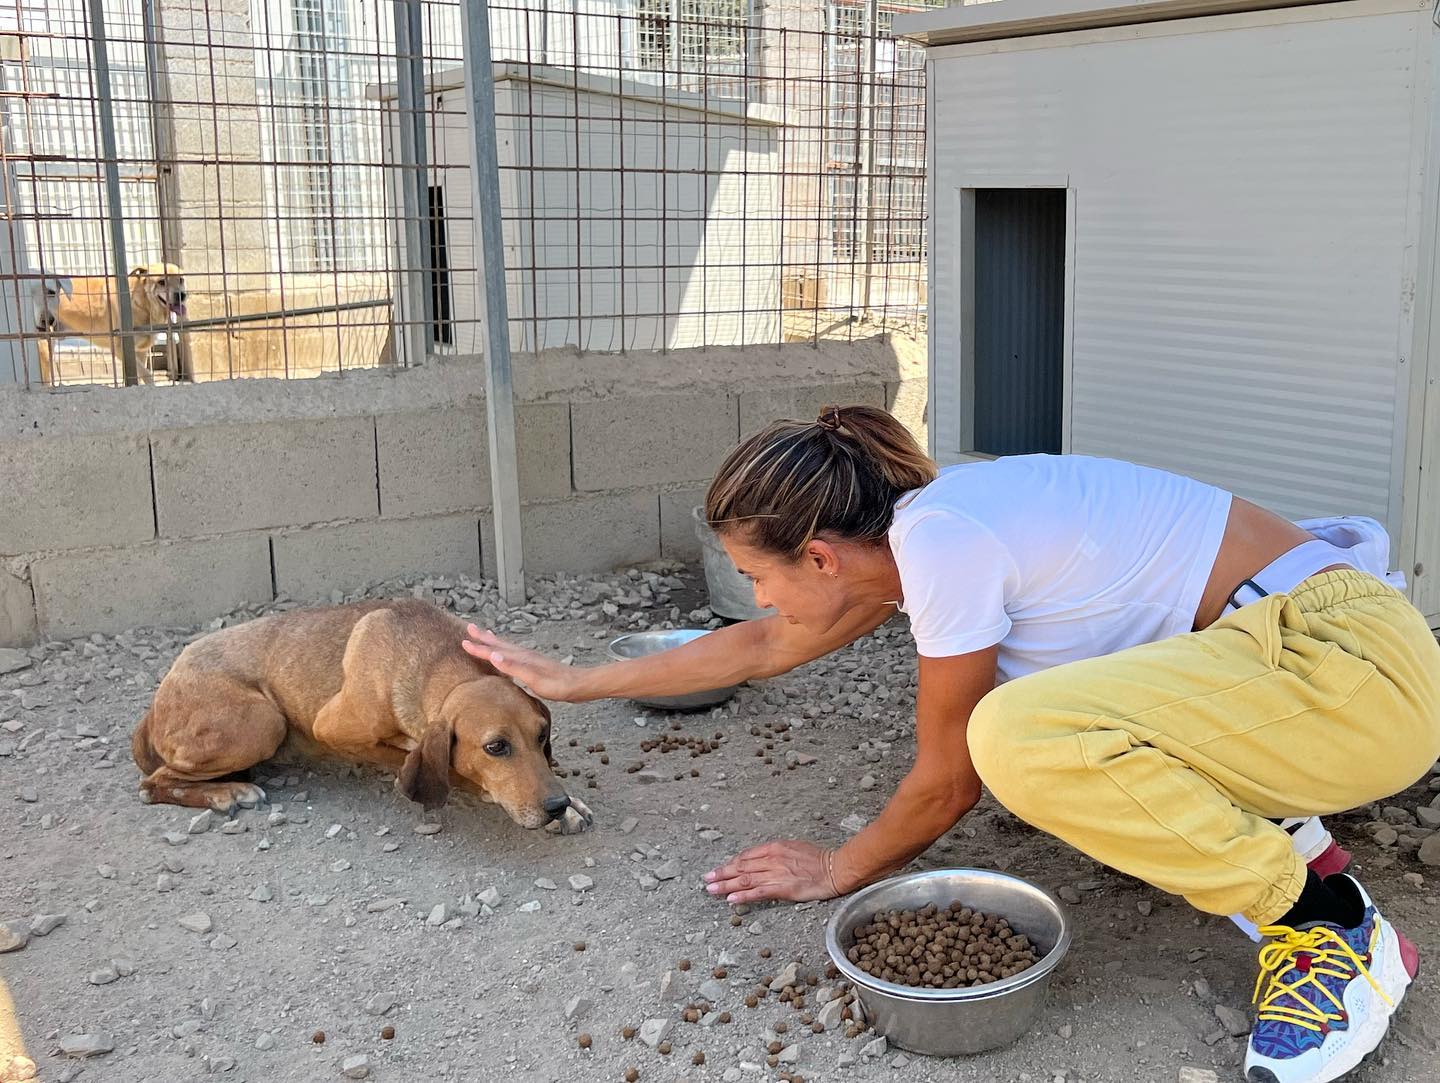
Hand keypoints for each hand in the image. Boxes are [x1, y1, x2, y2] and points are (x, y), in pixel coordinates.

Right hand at [462, 626, 583, 700]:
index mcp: (521, 659)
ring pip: (507, 646)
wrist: (579, 685)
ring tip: (485, 635)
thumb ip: (514, 668)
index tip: (463, 641)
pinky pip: (514, 653)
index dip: (479, 648)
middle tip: (470, 627)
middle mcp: (524, 655)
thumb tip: (493, 656)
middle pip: (500, 643)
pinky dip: (505, 650)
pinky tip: (508, 654)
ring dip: (494, 641)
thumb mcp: (534, 680)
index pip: (494, 651)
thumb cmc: (558, 685)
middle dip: (484, 637)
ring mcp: (530, 659)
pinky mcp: (536, 665)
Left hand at [703, 840, 841, 904]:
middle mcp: (772, 859)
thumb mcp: (794, 848)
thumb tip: (763, 859)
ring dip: (725, 884)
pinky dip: (743, 895)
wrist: (835, 868)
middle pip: (741, 866)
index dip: (731, 863)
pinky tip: (731, 899)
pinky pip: (758, 892)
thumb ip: (776, 853)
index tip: (720, 869)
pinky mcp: (782, 888)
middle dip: (722, 873)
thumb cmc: (818, 859)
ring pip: (745, 879)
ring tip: (711, 889)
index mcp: (774, 848)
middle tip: (707, 879)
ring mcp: (776, 874)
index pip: (746, 856)